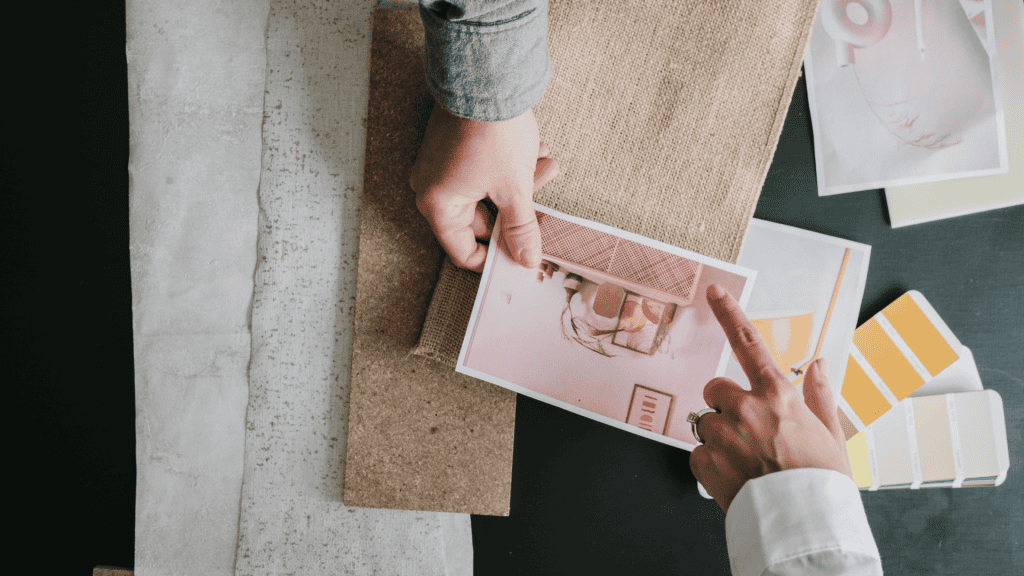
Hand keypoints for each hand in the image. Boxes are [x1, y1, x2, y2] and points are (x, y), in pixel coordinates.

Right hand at [410, 104, 560, 272]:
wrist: (487, 76)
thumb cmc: (491, 132)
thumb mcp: (515, 189)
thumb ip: (521, 230)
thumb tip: (526, 259)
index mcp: (438, 206)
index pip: (463, 251)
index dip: (495, 257)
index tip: (521, 254)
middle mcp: (432, 188)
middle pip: (482, 219)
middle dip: (518, 207)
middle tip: (543, 197)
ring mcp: (441, 166)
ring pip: (488, 191)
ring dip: (521, 182)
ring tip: (546, 162)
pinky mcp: (453, 147)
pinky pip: (483, 170)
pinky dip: (510, 165)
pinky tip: (536, 149)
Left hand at [689, 284, 851, 511]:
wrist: (805, 526)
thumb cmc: (822, 481)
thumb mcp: (831, 433)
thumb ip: (820, 394)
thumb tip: (819, 362)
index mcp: (778, 395)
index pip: (749, 343)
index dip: (730, 313)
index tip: (713, 292)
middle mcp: (746, 407)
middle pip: (715, 389)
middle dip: (725, 405)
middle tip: (747, 432)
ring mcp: (723, 433)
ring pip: (705, 423)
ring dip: (719, 438)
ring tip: (747, 462)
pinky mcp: (705, 461)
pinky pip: (698, 453)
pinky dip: (711, 465)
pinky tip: (735, 477)